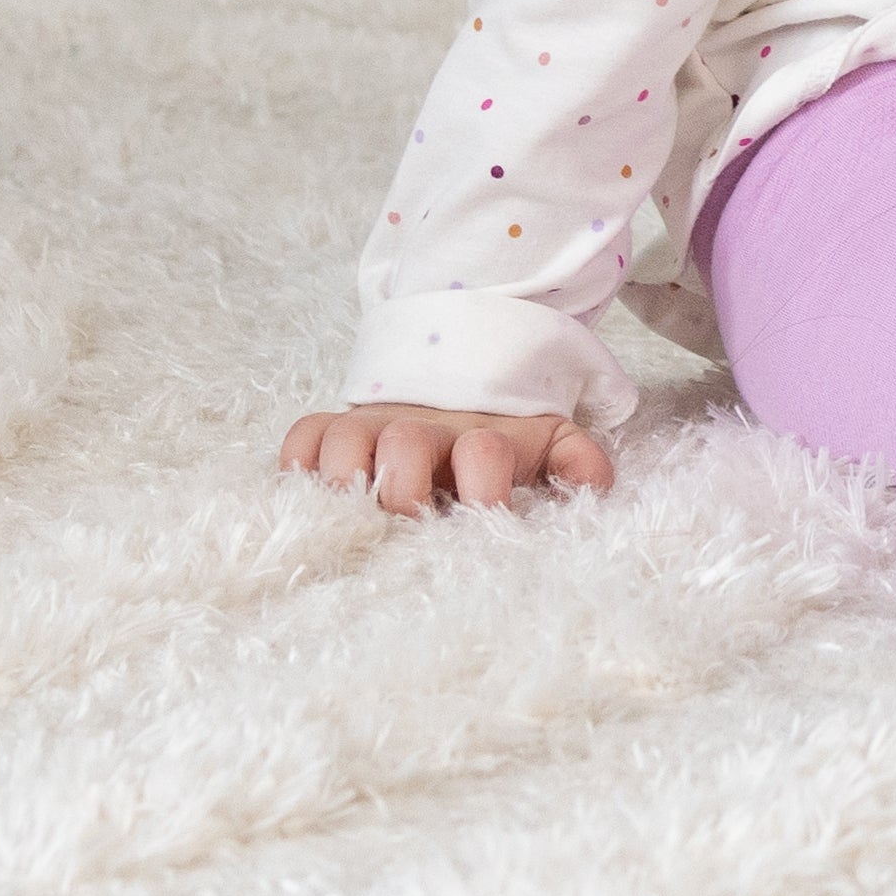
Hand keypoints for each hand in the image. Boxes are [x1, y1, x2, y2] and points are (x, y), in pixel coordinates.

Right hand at [279, 402, 613, 514]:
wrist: (455, 371)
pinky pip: (301, 437)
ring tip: (357, 512)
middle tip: (413, 523)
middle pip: (404, 447)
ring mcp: (373, 426)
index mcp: (479, 437)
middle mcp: (421, 429)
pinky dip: (299, 463)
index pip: (483, 453)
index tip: (489, 525)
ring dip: (347, 477)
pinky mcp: (333, 425)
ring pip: (344, 442)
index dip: (486, 490)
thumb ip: (579, 462)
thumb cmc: (501, 428)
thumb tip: (596, 489)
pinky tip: (313, 491)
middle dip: (406, 491)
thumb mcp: (549, 438)